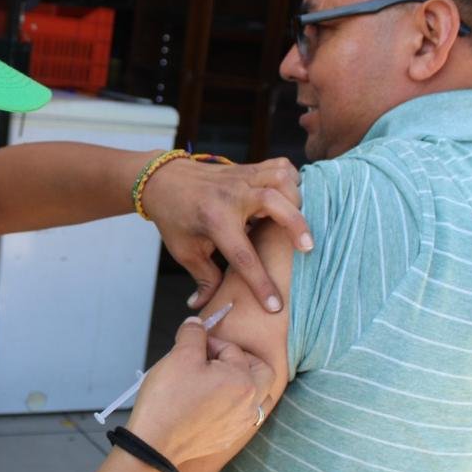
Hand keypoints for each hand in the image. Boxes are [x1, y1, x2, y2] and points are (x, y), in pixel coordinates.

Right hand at [128, 317, 273, 463]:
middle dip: (241, 360)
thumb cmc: (168, 400)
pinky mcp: (229, 437)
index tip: (193, 347)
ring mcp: (241, 423)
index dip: (210, 343)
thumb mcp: (179, 356)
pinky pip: (241, 415)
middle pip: (261, 372)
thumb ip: (193, 333)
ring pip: (256, 395)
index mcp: (243, 380)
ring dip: (242, 383)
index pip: (233, 349)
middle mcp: (250, 403)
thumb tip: (197, 324)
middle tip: (215, 359)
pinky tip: (210, 402)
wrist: (155, 443)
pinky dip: (232, 404)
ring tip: (217, 380)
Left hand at [141, 156, 310, 312]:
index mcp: (214, 220)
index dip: (260, 283)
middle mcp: (232, 195)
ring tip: (298, 219)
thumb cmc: (175, 218)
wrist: (163, 180)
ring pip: (282, 179)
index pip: (243, 256)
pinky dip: (293, 179)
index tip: (275, 306)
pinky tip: (292, 196)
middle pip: (274, 204)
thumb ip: (203, 278)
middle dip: (296, 226)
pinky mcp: (249, 168)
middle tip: (307, 248)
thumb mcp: (185, 251)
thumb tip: (205, 305)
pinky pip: (280, 166)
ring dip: (296, 198)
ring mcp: (242, 177)